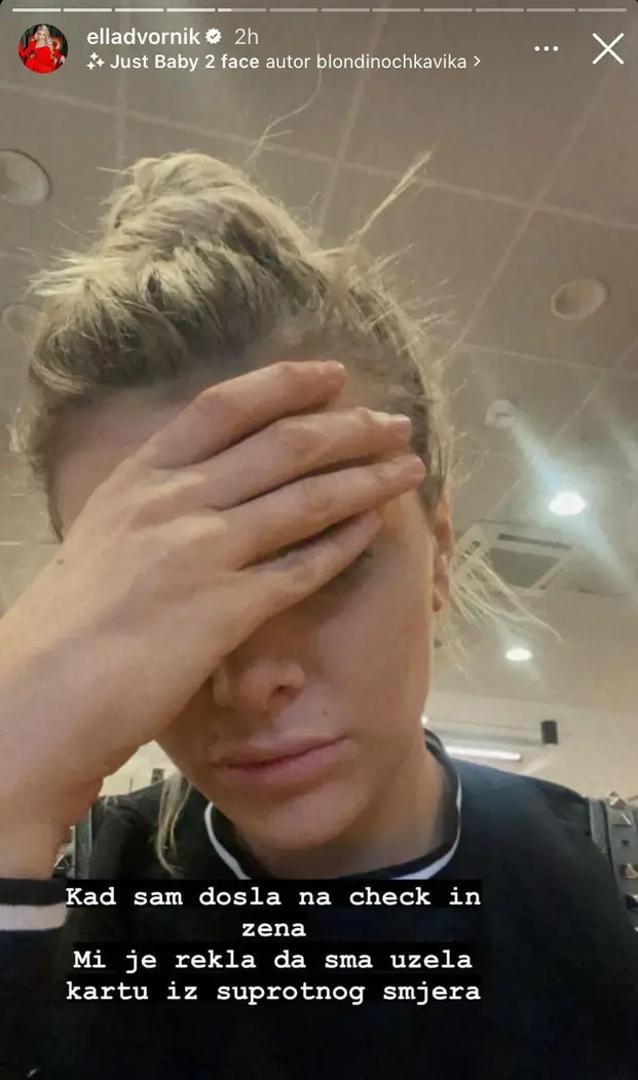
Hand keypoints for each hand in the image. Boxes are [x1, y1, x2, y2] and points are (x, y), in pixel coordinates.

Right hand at [0, 361, 422, 832]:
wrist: (41, 692)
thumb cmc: (66, 623)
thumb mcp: (102, 538)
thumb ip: (152, 507)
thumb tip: (200, 486)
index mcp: (139, 477)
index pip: (223, 407)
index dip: (285, 384)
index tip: (332, 374)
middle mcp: (175, 500)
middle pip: (282, 445)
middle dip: (348, 427)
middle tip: (394, 422)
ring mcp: (203, 551)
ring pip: (304, 498)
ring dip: (365, 478)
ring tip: (407, 466)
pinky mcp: (227, 608)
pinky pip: (303, 565)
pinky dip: (344, 541)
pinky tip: (374, 526)